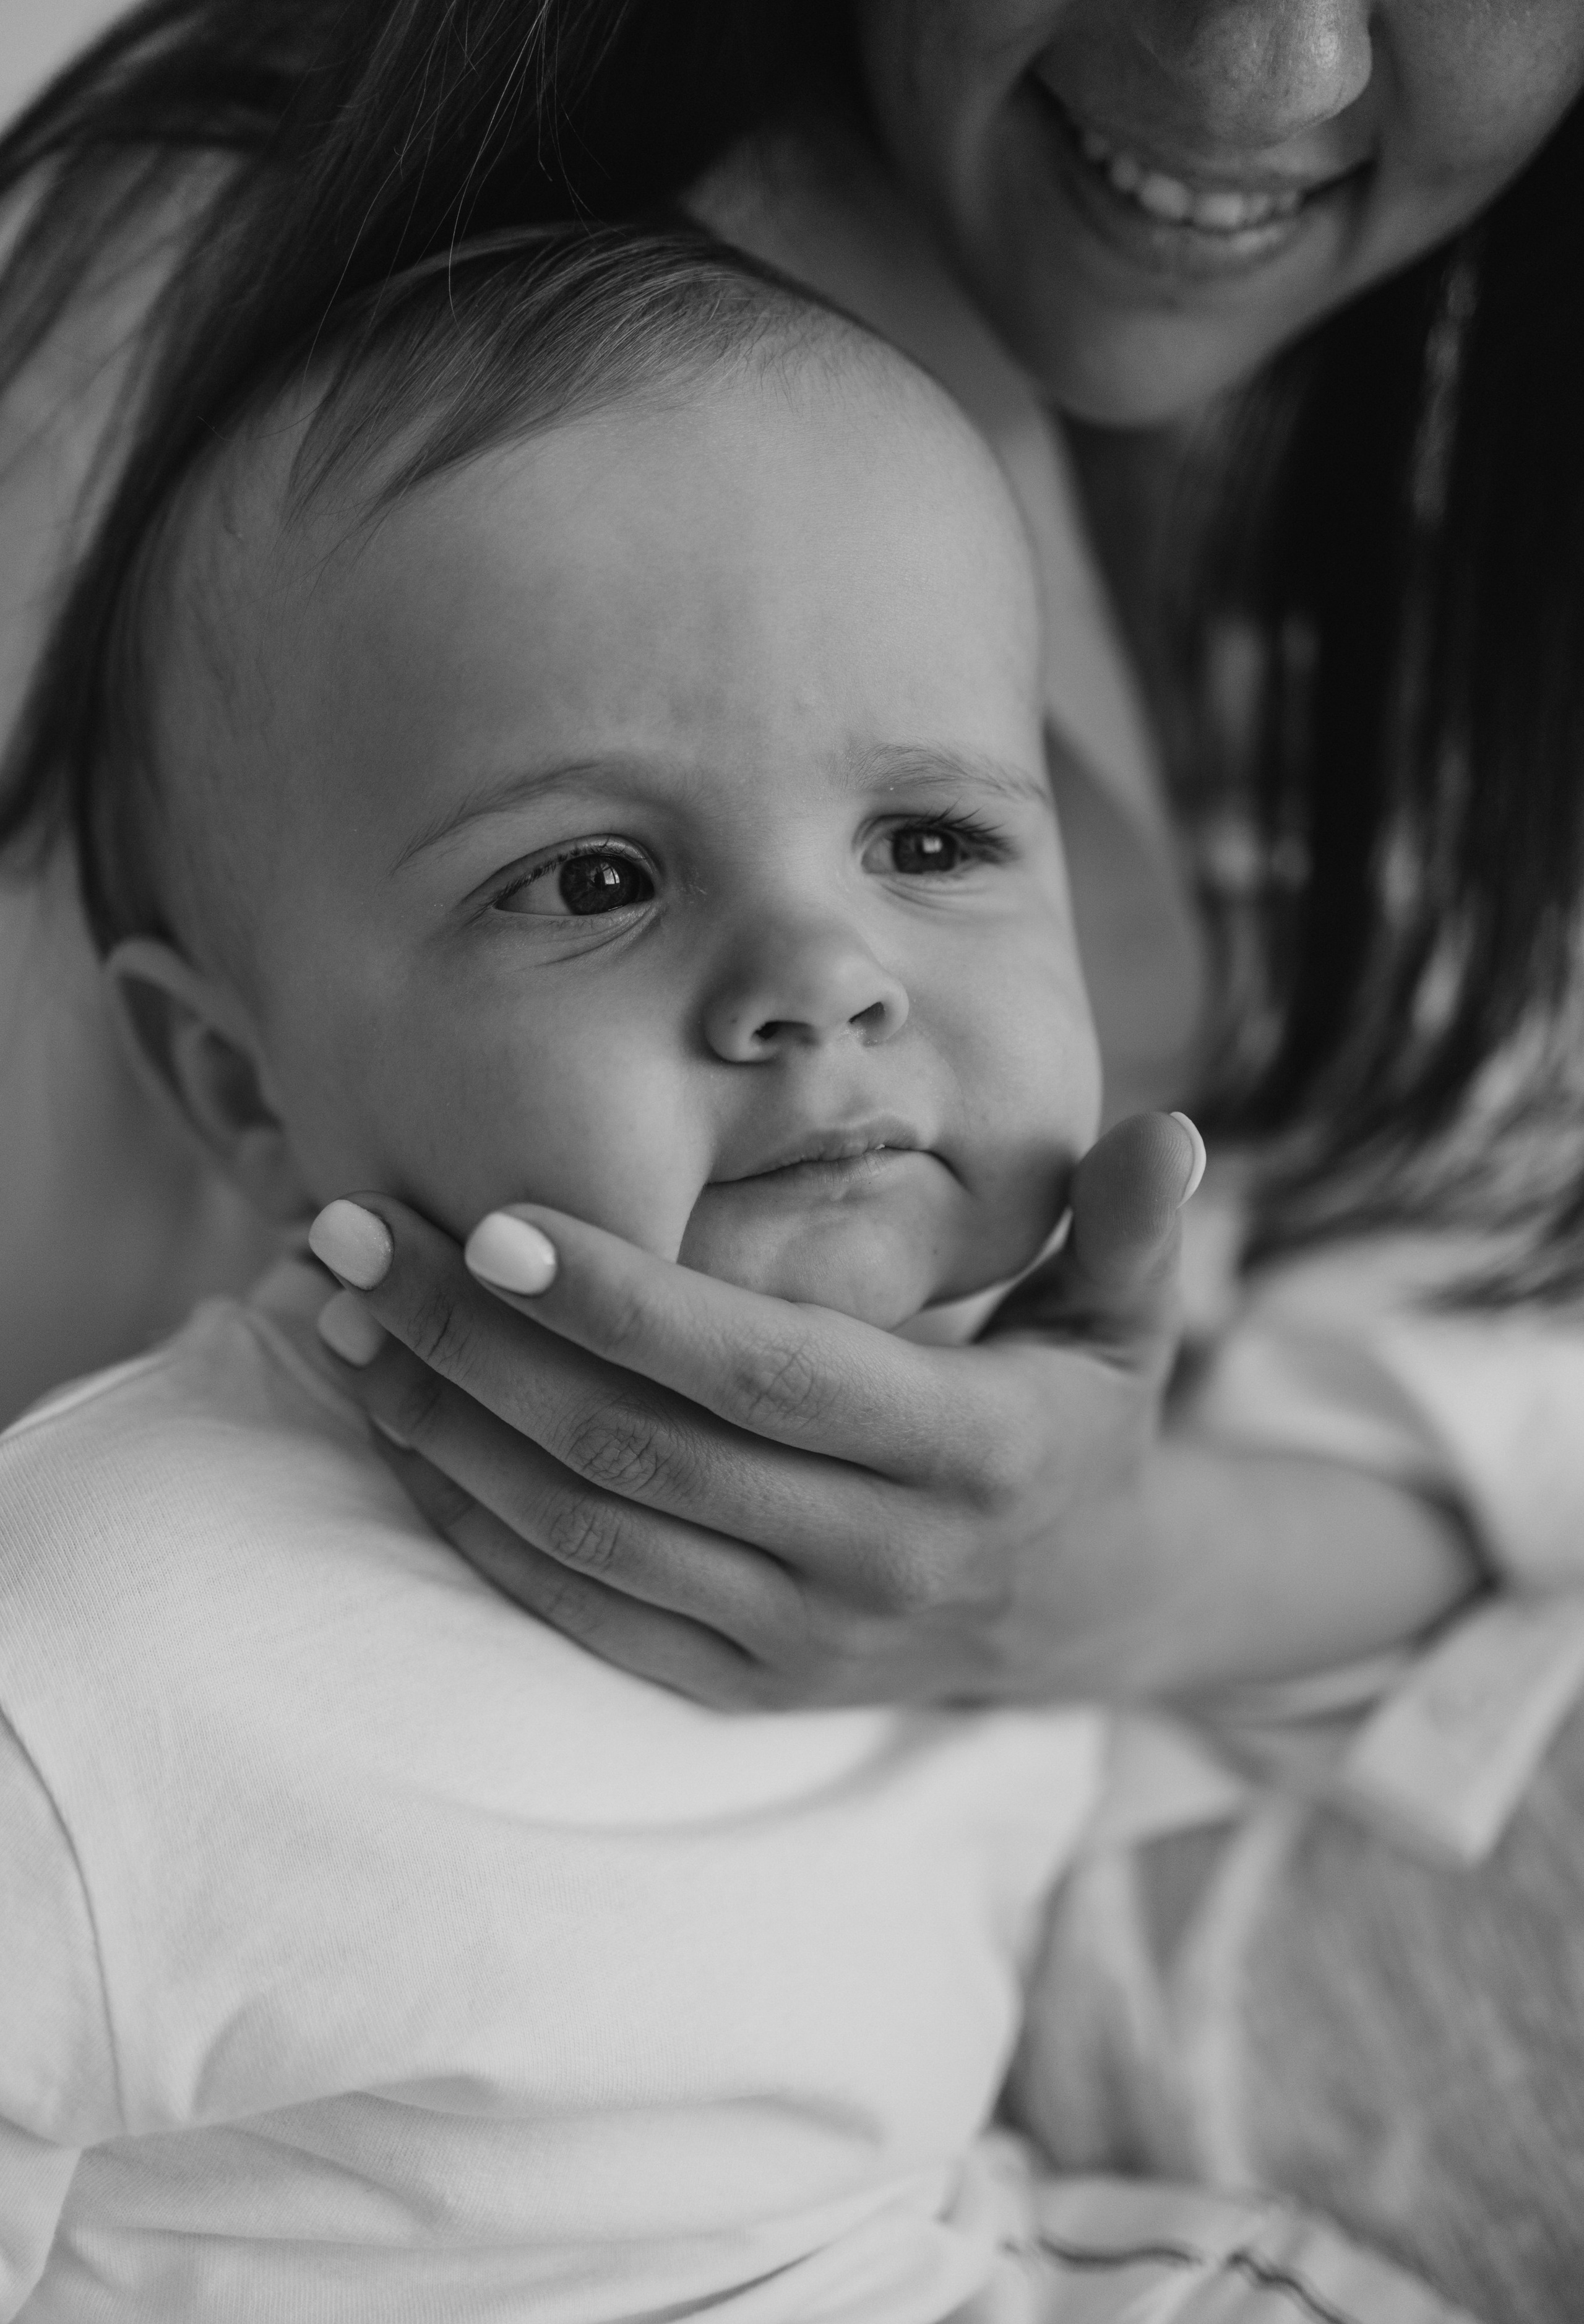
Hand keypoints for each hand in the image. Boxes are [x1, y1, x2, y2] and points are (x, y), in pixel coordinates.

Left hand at [308, 1113, 1203, 1709]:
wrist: (1075, 1616)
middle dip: (480, 1340)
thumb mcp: (1128, 1331)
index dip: (630, 1304)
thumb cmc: (1076, 1427)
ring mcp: (798, 1640)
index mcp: (971, 1457)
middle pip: (642, 1447)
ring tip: (336, 1316)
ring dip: (443, 1422)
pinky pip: (576, 1609)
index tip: (496, 1223)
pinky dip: (472, 1520)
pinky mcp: (735, 1686)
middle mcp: (877, 1562)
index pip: (771, 1375)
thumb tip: (1173, 1128)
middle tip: (351, 1237)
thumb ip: (1132, 1232)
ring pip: (585, 1532)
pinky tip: (397, 1424)